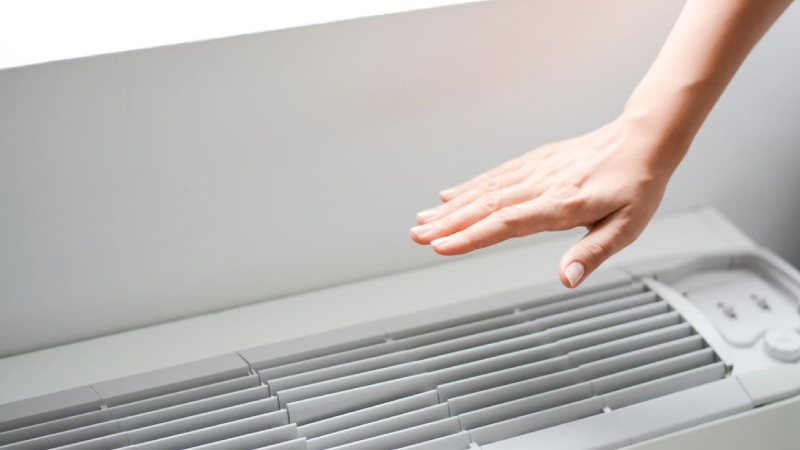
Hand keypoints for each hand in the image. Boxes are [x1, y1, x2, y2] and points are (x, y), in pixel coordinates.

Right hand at [409, 116, 682, 287]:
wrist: (642, 140)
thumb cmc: (636, 186)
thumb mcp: (626, 227)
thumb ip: (592, 253)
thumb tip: (566, 279)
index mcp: (563, 204)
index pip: (508, 223)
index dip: (472, 236)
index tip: (442, 246)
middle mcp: (542, 185)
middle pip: (486, 206)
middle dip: (448, 224)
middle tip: (417, 236)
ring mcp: (534, 170)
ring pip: (484, 190)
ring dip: (451, 207)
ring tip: (422, 221)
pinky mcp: (533, 162)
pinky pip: (495, 175)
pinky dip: (468, 186)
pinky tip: (449, 195)